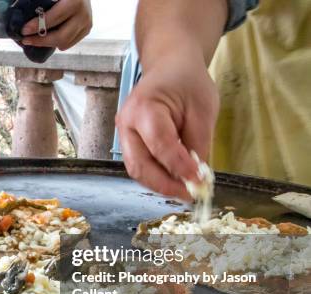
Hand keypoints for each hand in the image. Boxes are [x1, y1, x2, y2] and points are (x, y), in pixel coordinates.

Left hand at [21, 0, 91, 50]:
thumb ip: (41, 2)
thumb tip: (20, 10)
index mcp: (74, 2)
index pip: (54, 18)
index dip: (37, 26)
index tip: (24, 31)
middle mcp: (83, 14)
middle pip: (60, 37)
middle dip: (40, 41)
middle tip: (26, 40)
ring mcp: (86, 23)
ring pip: (64, 43)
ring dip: (47, 43)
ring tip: (34, 39)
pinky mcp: (86, 29)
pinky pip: (69, 43)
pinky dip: (56, 42)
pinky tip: (47, 37)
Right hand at [115, 52, 219, 200]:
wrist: (169, 66)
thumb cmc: (187, 82)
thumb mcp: (203, 108)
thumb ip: (198, 143)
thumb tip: (197, 176)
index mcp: (144, 108)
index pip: (160, 146)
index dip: (179, 167)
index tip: (199, 182)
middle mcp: (126, 124)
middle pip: (139, 165)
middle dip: (164, 185)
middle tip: (189, 195)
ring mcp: (124, 134)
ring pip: (137, 170)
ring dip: (160, 184)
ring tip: (185, 190)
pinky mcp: (128, 142)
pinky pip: (140, 164)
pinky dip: (157, 176)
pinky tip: (176, 179)